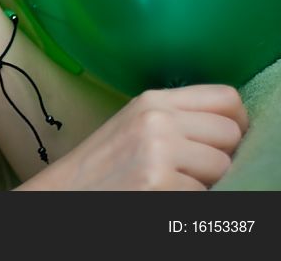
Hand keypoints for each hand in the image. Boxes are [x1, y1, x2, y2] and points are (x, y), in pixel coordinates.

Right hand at [21, 84, 247, 189]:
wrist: (65, 194)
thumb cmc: (102, 168)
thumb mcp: (134, 126)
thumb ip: (176, 119)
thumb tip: (230, 128)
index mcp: (151, 100)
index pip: (226, 99)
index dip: (235, 123)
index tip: (223, 143)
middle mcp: (157, 119)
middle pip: (230, 134)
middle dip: (221, 158)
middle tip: (192, 171)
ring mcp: (158, 150)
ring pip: (223, 167)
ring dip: (206, 183)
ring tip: (174, 185)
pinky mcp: (160, 182)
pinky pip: (204, 194)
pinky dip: (188, 202)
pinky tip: (162, 197)